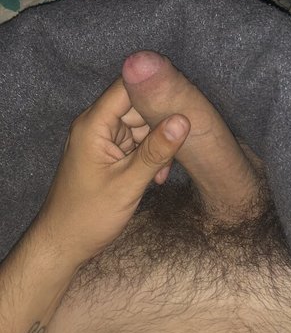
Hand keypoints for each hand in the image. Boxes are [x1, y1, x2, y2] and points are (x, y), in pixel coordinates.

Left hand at [34, 77, 189, 264]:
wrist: (63, 245)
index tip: (183, 98)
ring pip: (141, 124)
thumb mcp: (128, 184)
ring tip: (164, 170)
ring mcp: (103, 139)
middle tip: (182, 142)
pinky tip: (157, 176)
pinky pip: (137, 141)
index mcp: (93, 124)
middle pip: (137, 105)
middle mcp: (96, 125)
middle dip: (160, 122)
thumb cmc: (88, 216)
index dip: (155, 88)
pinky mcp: (109, 152)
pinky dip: (150, 154)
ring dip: (157, 143)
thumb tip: (184, 120)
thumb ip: (156, 151)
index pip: (127, 87)